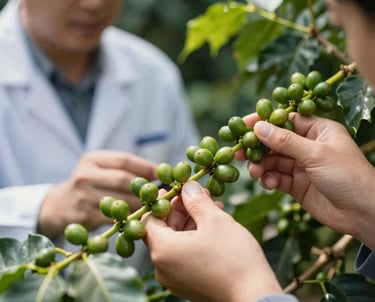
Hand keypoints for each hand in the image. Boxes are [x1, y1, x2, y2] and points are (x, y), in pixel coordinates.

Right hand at [38, 150, 156, 237]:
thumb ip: (125, 168)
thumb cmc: (89, 184)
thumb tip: (159, 172)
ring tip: (152, 206)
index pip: (123, 160)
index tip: (162, 173)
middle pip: (123, 180)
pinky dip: (128, 219)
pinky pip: (113, 219)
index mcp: (91, 159)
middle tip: (160, 193)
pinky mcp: (84, 217)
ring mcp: (83, 197)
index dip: (145, 166)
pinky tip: (137, 219)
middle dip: (144, 187)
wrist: (58, 206)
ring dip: (140, 205)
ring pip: (120, 201)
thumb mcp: (100, 169)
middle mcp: (85, 175)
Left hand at [142, 181, 282, 301]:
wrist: (255, 297)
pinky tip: (214, 226)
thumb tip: (187, 187)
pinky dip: (194, 239)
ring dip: (191, 222)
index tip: (178, 190)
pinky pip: (184, 255)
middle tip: (200, 195)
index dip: (163, 201)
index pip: (149, 219)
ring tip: (213, 208)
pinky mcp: (187, 285)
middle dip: (181, 210)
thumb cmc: (234, 258)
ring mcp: (174, 279)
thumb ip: (196, 200)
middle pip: (163, 230)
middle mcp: (162, 267)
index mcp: (162, 250)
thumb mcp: (215, 220)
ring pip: (175, 242)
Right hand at [242, 113, 374, 248]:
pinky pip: (276, 178)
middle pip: (274, 142)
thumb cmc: (348, 175)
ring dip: (261, 165)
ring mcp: (301, 166)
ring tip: (255, 171)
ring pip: (272, 161)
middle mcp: (307, 146)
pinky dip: (269, 180)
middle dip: (257, 147)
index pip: (285, 120)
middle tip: (237, 152)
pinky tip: (268, 184)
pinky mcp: (296, 185)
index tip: (243, 125)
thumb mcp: (316, 154)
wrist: (363, 213)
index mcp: (317, 130)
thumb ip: (285, 141)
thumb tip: (259, 127)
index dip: (264, 121)